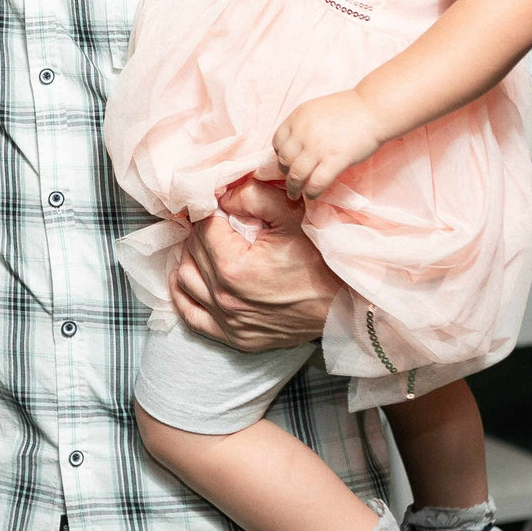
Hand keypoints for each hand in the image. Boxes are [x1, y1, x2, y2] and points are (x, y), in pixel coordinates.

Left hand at [172, 192, 338, 352]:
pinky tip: (188, 277)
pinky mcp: (236, 338)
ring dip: (191, 257)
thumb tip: (221, 192)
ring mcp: (228, 321)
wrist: (347, 305)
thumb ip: (251, 195)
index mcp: (234, 266)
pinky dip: (184, 295)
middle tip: (219, 221)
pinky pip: (192, 317)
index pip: (203, 227)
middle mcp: (224, 297)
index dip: (210, 209)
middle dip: (203, 231)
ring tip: (207, 245)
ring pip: (186, 279)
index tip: (218, 203)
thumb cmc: (322, 259)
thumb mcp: (291, 215)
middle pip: (193, 251)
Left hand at [270, 89, 385, 201]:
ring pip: (296, 175)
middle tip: (292, 180)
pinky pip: (316, 183)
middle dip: (285, 173)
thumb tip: (295, 146)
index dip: (280, 154)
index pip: (277, 141)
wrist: (374, 109)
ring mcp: (318, 147)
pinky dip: (311, 193)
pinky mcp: (335, 160)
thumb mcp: (316, 109)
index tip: (287, 162)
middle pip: (284, 160)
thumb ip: (303, 125)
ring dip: (293, 188)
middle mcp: (304, 132)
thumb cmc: (349, 109)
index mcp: (298, 117)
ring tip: (295, 194)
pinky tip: (313, 195)